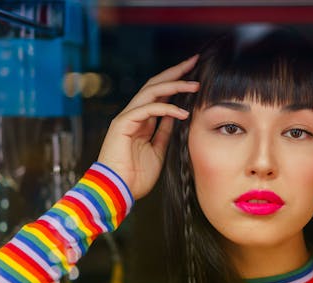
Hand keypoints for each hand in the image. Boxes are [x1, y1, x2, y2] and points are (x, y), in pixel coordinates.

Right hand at [97, 55, 199, 199]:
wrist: (117, 191)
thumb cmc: (135, 176)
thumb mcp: (158, 151)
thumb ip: (165, 132)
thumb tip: (177, 115)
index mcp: (141, 121)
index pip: (160, 94)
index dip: (176, 82)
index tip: (194, 74)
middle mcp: (133, 115)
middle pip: (155, 85)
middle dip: (175, 73)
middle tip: (194, 62)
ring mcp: (126, 117)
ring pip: (151, 92)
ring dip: (174, 86)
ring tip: (194, 84)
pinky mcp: (122, 124)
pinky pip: (147, 110)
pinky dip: (166, 109)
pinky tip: (182, 112)